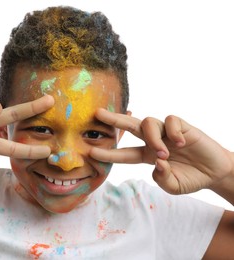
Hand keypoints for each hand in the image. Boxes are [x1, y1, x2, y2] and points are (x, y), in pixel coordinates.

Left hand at [90, 108, 233, 194]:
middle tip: (97, 114)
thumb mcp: (173, 186)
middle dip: (113, 119)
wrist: (215, 173)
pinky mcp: (182, 126)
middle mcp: (153, 141)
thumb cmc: (191, 178)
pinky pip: (170, 120)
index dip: (109, 152)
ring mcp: (166, 132)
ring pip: (148, 122)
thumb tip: (157, 162)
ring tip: (164, 154)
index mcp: (147, 156)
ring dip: (152, 138)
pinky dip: (173, 131)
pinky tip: (180, 142)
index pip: (124, 153)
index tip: (91, 152)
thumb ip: (162, 178)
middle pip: (129, 126)